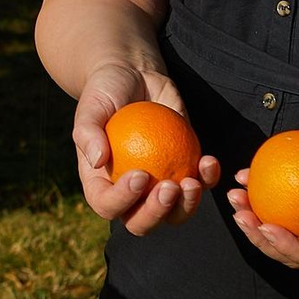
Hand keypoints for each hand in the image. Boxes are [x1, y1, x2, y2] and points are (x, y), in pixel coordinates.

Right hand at [71, 62, 220, 235]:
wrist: (134, 75)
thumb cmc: (106, 91)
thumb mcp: (92, 105)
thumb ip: (88, 131)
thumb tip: (96, 160)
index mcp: (101, 182)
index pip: (108, 205)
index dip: (123, 201)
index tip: (140, 175)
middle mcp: (130, 192)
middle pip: (141, 222)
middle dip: (157, 213)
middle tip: (170, 186)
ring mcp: (158, 184)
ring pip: (174, 214)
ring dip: (187, 206)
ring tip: (193, 181)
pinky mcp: (184, 169)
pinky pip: (199, 184)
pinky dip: (208, 178)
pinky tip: (209, 161)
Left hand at [226, 101, 298, 270]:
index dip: (292, 249)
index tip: (266, 228)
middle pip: (297, 248)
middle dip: (264, 238)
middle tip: (239, 214)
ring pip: (286, 225)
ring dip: (256, 216)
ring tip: (234, 196)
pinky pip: (284, 196)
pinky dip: (262, 189)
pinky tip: (243, 175)